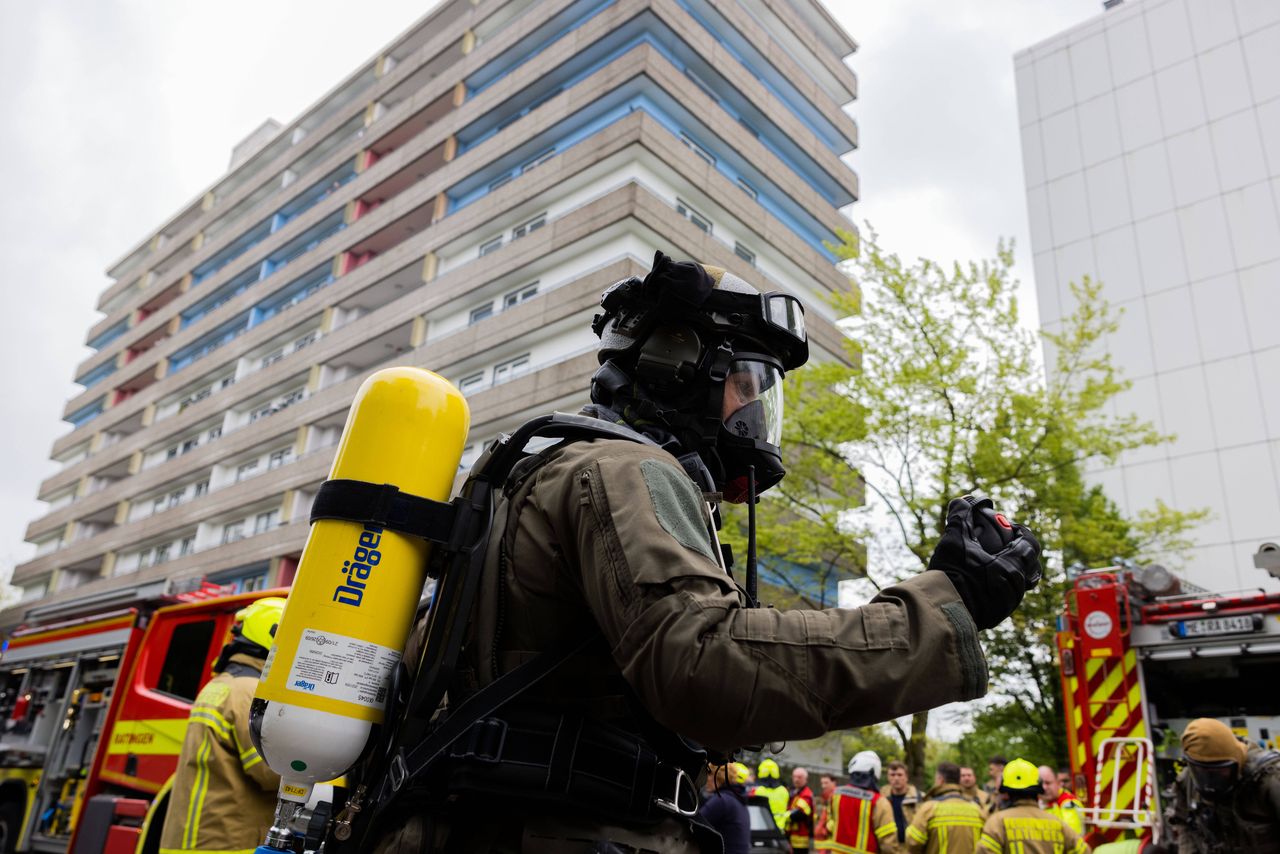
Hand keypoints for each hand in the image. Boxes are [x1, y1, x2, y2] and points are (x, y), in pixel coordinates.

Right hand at [927, 497, 1041, 629]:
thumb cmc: (952, 573)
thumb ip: (961, 517)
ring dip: (1010, 571)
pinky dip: (1000, 586)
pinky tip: (983, 582)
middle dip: (1022, 554)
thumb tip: (964, 499)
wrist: (943, 610)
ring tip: (993, 564)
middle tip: (1007, 547)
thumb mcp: (954, 540)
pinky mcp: (997, 615)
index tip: (1013, 527)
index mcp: (1012, 566)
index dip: (1024, 533)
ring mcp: (1008, 604)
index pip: (1030, 545)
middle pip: (1031, 567)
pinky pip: (1006, 597)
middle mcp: (1016, 587)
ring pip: (1018, 584)